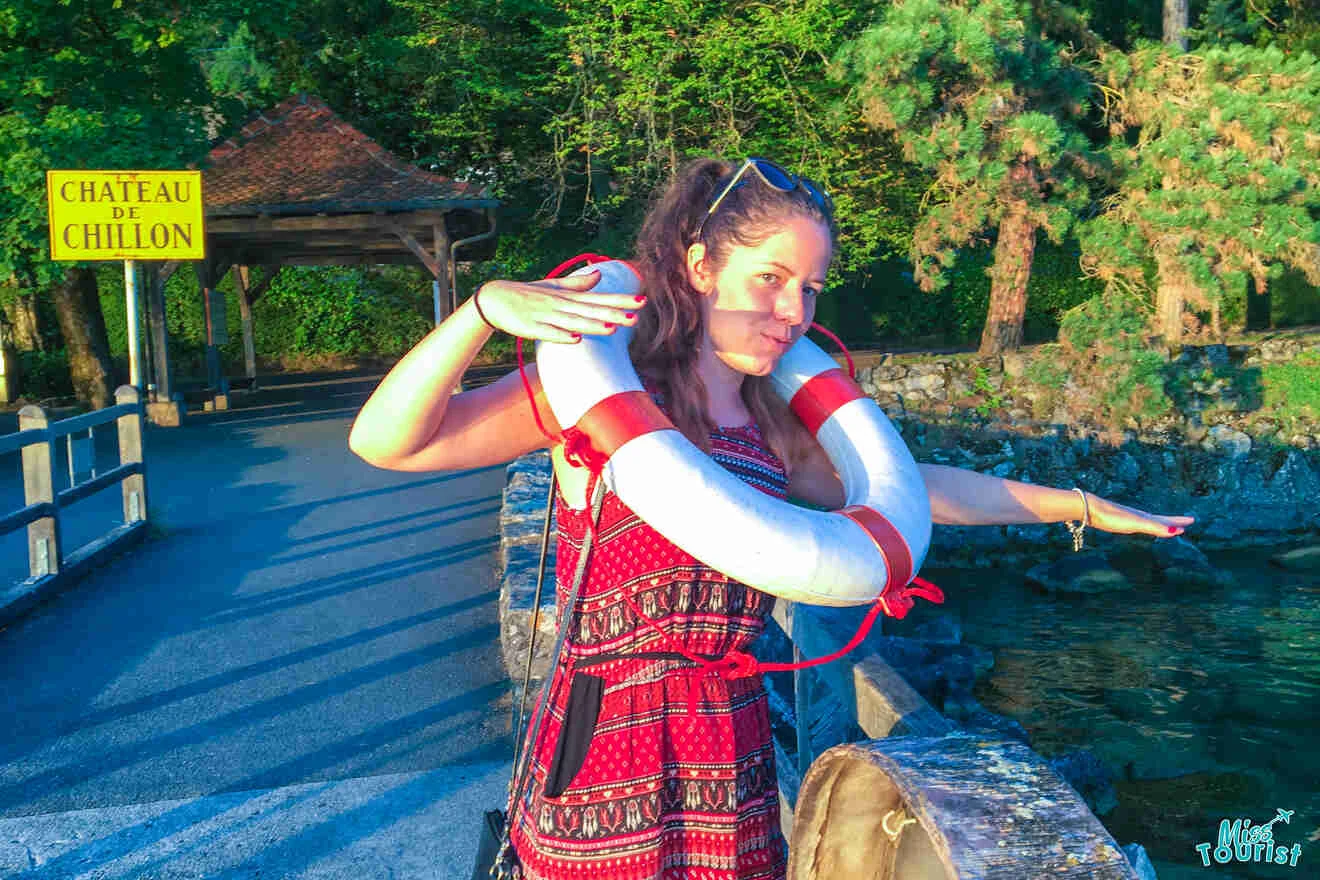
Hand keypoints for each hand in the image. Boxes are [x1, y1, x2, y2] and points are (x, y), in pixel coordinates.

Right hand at [473, 270, 645, 342]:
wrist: (492, 298)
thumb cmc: (526, 294)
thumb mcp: (553, 287)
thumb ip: (577, 284)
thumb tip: (598, 276)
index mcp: (567, 297)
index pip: (599, 299)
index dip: (620, 300)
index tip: (641, 301)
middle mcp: (560, 305)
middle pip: (591, 311)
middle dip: (614, 313)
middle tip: (637, 316)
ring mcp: (546, 316)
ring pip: (573, 322)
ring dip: (593, 326)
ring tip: (613, 329)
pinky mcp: (531, 328)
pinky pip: (549, 333)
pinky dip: (562, 336)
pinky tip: (577, 340)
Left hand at [1082, 491, 1194, 538]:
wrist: (1090, 509)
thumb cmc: (1113, 517)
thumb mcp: (1138, 523)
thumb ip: (1156, 527)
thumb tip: (1177, 531)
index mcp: (1144, 517)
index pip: (1166, 520)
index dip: (1178, 522)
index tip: (1192, 520)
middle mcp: (1138, 516)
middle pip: (1159, 519)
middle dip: (1173, 522)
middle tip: (1186, 522)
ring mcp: (1128, 518)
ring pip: (1148, 521)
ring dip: (1159, 523)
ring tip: (1166, 525)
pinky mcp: (1118, 520)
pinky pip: (1136, 523)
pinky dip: (1143, 525)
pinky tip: (1138, 524)